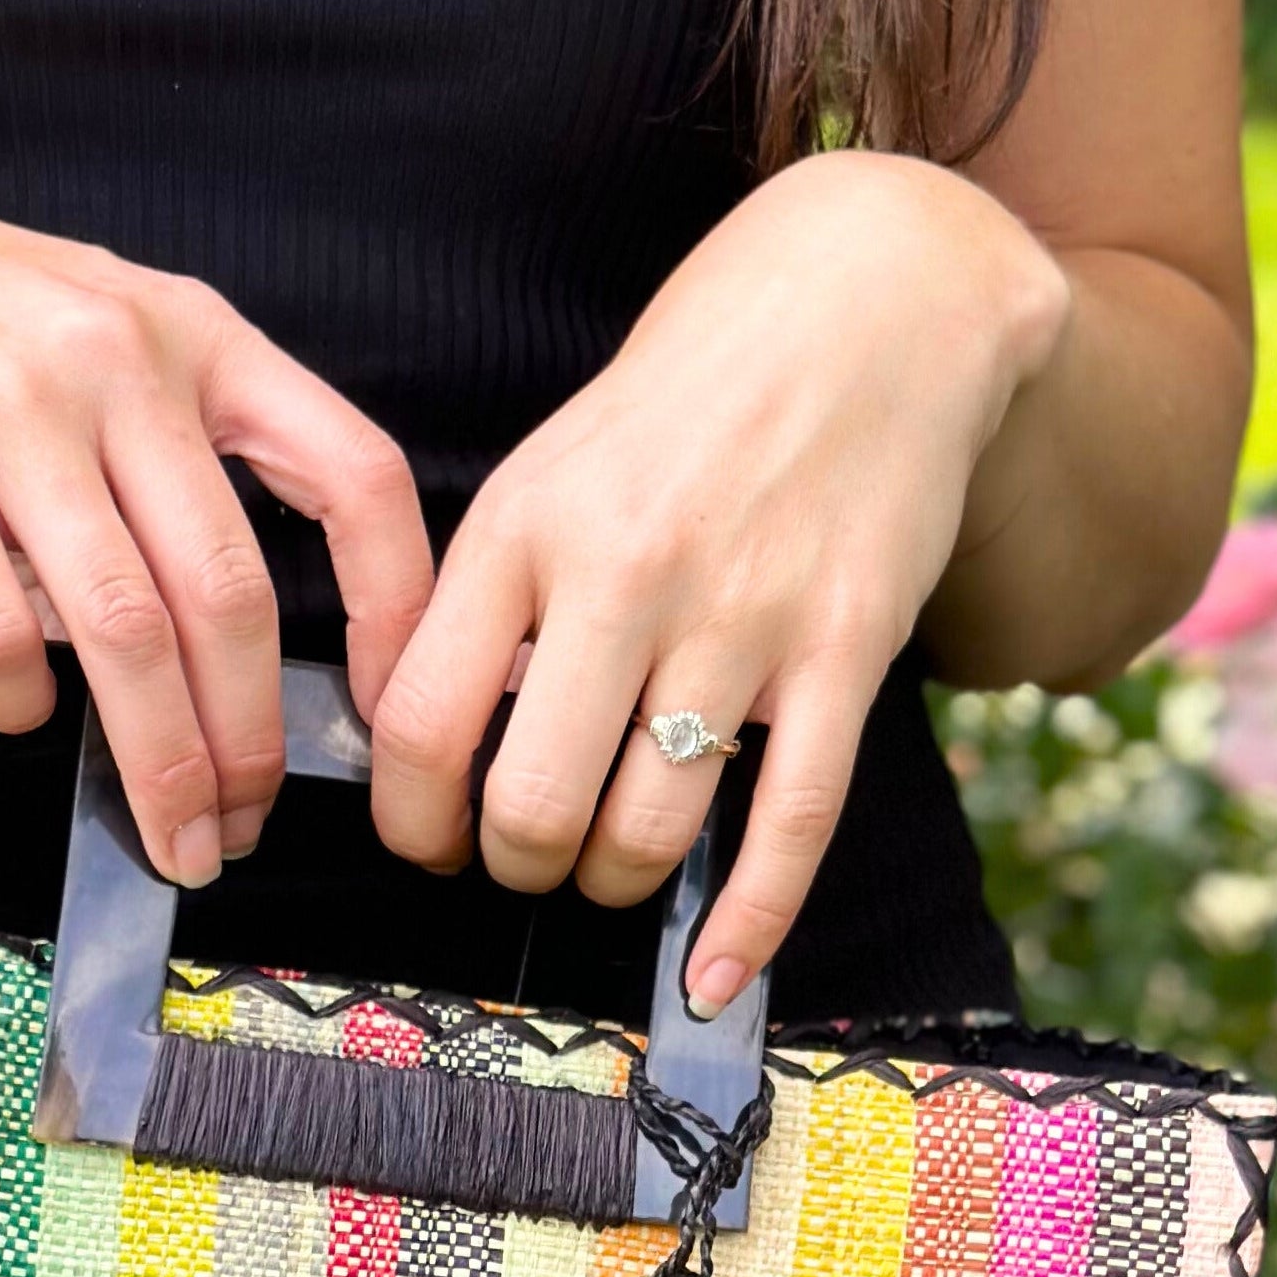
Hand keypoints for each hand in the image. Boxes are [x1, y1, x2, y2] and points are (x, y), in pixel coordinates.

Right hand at [0, 129, 435, 885]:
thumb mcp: (99, 326)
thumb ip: (176, 449)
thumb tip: (233, 637)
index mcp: (195, 335)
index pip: (355, 476)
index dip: (394, 607)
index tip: (392, 710)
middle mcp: (117, 362)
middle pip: (228, 595)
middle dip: (245, 744)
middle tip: (237, 828)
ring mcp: (9, 406)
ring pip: (123, 630)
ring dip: (154, 760)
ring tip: (164, 832)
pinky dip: (13, 697)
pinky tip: (14, 713)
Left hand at [367, 154, 1069, 1007]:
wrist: (866, 300)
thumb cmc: (686, 404)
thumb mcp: (553, 467)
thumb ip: (488, 599)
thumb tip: (419, 748)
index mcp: (525, 524)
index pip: (419, 723)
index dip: (410, 819)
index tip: (429, 837)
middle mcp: (625, 572)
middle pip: (530, 804)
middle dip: (516, 863)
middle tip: (527, 853)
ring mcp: (743, 615)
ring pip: (648, 830)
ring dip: (617, 880)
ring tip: (615, 861)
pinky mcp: (847, 649)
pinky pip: (790, 826)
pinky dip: (747, 926)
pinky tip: (714, 976)